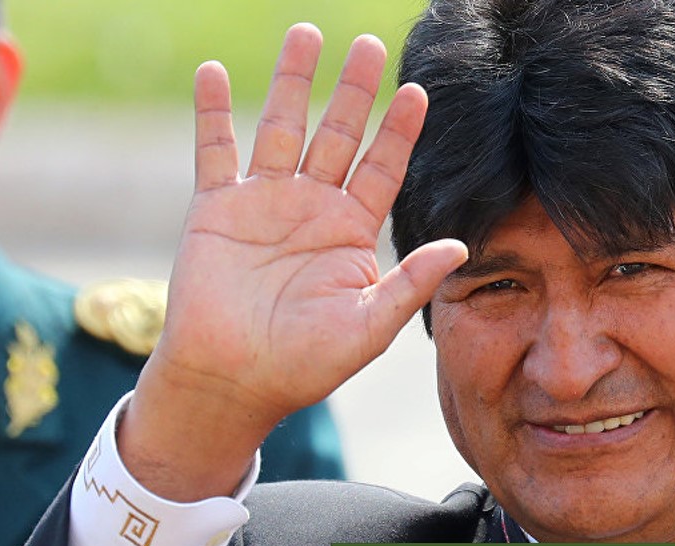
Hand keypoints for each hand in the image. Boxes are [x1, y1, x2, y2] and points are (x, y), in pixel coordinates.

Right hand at [122, 25, 466, 500]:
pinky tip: (214, 73)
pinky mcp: (216, 208)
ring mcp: (263, 202)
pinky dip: (213, 113)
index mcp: (351, 231)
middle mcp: (312, 208)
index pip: (382, 169)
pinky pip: (215, 150)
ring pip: (282, 127)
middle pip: (338, 134)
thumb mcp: (368, 326)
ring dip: (292, 82)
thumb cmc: (304, 365)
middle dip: (353, 91)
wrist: (232, 381)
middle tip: (368, 44)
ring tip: (306, 33)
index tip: (417, 92)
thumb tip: (461, 246)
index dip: (399, 131)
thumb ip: (410, 283)